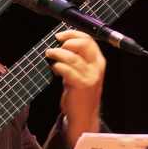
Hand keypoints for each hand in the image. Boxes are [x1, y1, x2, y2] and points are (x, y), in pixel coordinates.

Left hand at [45, 30, 105, 147]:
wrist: (84, 114)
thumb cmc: (79, 90)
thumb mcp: (81, 71)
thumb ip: (75, 58)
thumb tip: (59, 44)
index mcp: (98, 60)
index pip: (88, 40)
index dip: (72, 34)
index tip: (59, 36)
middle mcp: (96, 67)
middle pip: (83, 44)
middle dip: (67, 42)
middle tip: (55, 46)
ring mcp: (90, 76)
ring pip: (72, 57)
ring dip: (57, 53)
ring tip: (49, 54)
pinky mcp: (81, 85)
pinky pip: (67, 70)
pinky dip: (58, 66)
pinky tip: (54, 68)